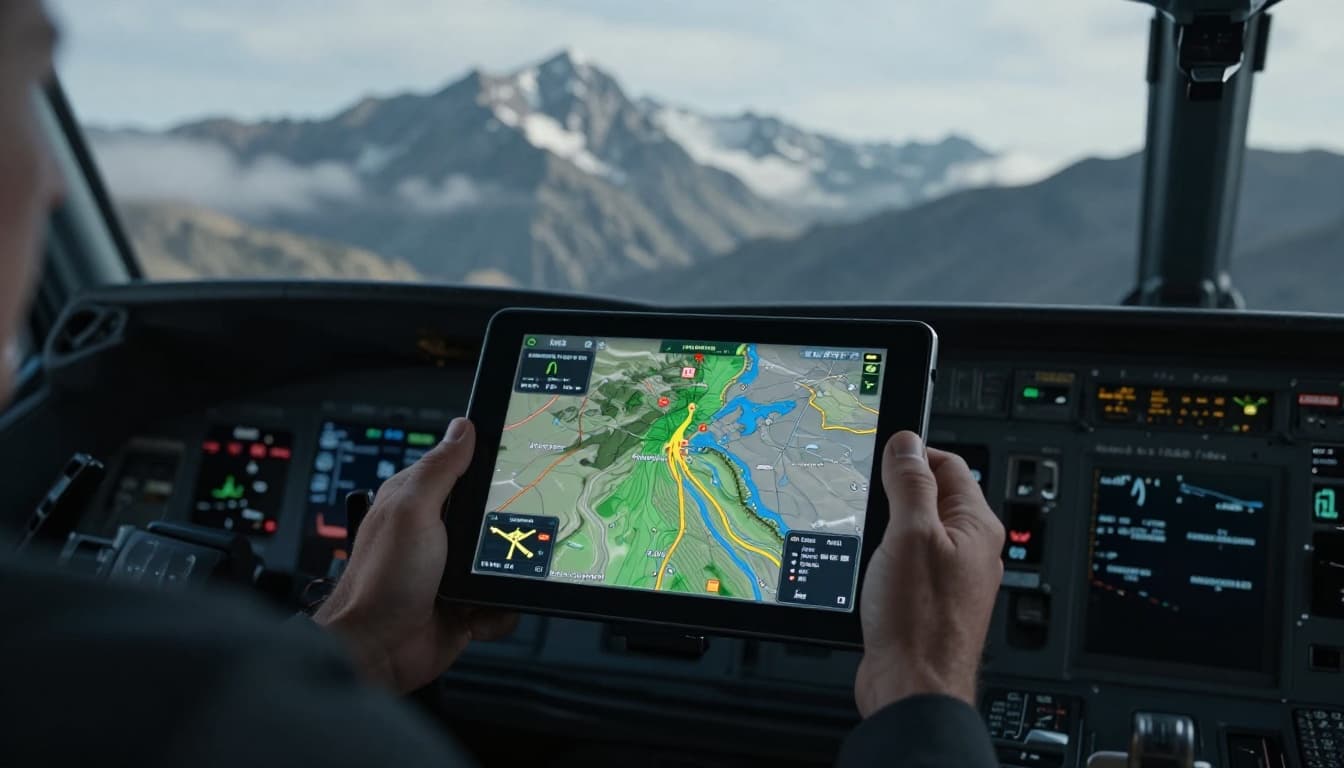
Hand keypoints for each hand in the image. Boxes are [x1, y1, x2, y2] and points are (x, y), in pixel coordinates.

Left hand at [315, 418, 517, 692]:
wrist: (375, 651)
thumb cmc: (381, 580)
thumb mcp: (412, 510)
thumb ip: (439, 468)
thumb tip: (462, 428)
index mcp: (421, 501)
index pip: (465, 470)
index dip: (492, 469)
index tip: (516, 473)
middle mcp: (438, 534)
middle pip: (496, 517)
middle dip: (508, 531)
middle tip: (502, 539)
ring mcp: (453, 572)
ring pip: (506, 561)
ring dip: (505, 576)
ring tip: (484, 585)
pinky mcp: (465, 606)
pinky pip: (502, 601)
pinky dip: (496, 611)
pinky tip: (474, 614)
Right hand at [855, 431, 1003, 715]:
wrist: (912, 687)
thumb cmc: (920, 621)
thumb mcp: (909, 535)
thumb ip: (910, 484)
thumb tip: (908, 444)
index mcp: (976, 527)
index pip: (949, 466)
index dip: (913, 454)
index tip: (882, 454)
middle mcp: (969, 550)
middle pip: (931, 497)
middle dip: (896, 490)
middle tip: (868, 493)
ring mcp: (949, 577)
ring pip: (915, 531)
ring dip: (888, 526)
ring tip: (867, 532)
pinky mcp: (926, 601)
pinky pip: (906, 562)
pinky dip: (884, 556)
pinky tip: (868, 565)